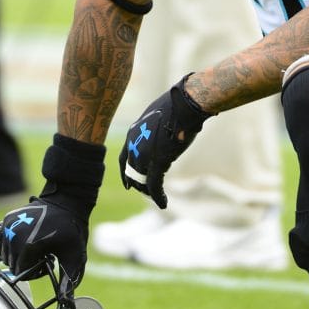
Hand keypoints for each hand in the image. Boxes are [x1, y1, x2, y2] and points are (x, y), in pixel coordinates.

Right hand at [0, 195, 87, 287]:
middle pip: (12, 264)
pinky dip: (8, 247)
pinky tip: (23, 244)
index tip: (48, 262)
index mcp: (29, 245)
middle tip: (42, 255)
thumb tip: (66, 301)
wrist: (66, 202)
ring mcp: (9, 226)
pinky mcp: (7, 219)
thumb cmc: (72, 230)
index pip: (21, 272)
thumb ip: (68, 280)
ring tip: (35, 248)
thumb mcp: (73, 257)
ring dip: (17, 256)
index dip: (35, 272)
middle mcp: (15, 235)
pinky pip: (0, 242)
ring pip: (5, 255)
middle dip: (26, 265)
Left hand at [118, 75, 211, 208]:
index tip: (128, 184)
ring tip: (157, 197)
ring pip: (142, 181)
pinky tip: (163, 204)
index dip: (125, 174)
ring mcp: (144, 155)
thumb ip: (151, 131)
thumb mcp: (155, 117)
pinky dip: (158, 197)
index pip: (124, 160)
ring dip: (149, 192)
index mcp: (132, 134)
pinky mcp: (158, 162)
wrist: (184, 104)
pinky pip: (154, 186)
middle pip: (132, 173)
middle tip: (147, 192)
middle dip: (139, 184)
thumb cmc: (175, 106)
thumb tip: (156, 137)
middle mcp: (134, 146)